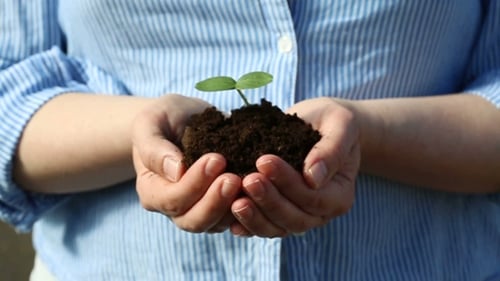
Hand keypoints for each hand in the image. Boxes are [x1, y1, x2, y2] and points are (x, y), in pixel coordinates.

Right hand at [132, 94, 241, 232]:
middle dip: (215, 201)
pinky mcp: (221, 207)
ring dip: (233, 207)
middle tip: (234, 177)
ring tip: (249, 182)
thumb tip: (176, 171)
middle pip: (194, 220)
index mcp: (152, 190)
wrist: (184, 119)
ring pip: (216, 224)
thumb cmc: (164, 119)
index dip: (194, 183)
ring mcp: (198, 210)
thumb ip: (155, 148)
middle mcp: (173, 208)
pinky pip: (235, 218)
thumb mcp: (151, 123)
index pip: (172, 199)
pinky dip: (248, 208)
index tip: (216, 159)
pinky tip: (260, 190)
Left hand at [230, 97, 359, 236]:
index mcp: (339, 195)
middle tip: (247, 179)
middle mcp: (321, 213)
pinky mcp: (278, 214)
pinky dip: (247, 224)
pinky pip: (263, 226)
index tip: (264, 161)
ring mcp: (299, 216)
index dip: (288, 183)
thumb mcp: (340, 125)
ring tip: (235, 201)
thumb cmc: (332, 121)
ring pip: (277, 228)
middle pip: (295, 219)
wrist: (318, 124)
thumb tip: (314, 177)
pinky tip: (229, 215)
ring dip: (255, 217)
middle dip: (269, 201)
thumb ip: (332, 150)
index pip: (314, 198)